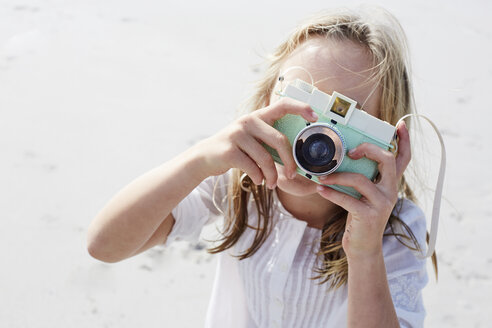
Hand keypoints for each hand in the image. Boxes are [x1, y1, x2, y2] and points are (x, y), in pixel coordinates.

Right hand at [196, 98, 318, 188]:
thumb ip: (270, 142)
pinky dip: (258, 177)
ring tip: (271, 184)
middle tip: (292, 174)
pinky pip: (252, 167)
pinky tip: (258, 181)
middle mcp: (248, 121)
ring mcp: (237, 134)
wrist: (204, 158)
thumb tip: (297, 160)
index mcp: (258, 117)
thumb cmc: (236, 150)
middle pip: (279, 140)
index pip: (282, 105)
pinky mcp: (229, 150)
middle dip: (289, 161)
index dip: (301, 108)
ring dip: (272, 175)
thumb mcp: (252, 140)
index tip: (315, 117)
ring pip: (266, 158)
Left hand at [316, 121, 410, 259]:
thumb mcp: (364, 195)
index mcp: (390, 184)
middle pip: (387, 160)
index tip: (400, 124)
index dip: (405, 141)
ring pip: (360, 180)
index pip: (403, 159)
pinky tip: (320, 189)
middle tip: (350, 152)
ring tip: (322, 177)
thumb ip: (361, 178)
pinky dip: (331, 193)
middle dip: (368, 149)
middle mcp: (391, 191)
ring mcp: (382, 204)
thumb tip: (343, 157)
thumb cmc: (359, 217)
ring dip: (338, 176)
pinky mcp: (369, 216)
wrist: (363, 248)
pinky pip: (348, 199)